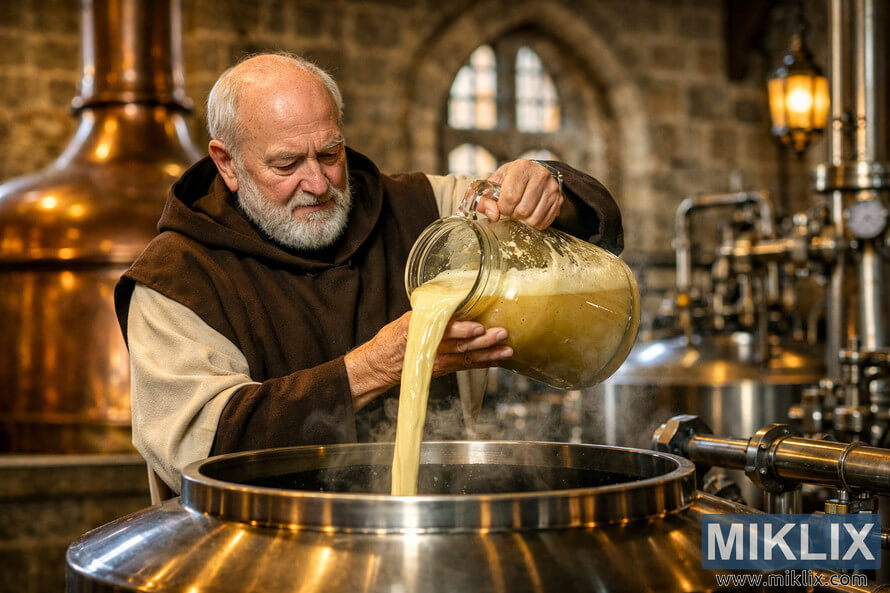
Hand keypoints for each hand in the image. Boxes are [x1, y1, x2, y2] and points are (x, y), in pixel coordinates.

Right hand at [344, 312, 511, 409]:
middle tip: (502, 334)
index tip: (478, 326)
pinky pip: (466, 366)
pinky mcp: (443, 370)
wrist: (381, 364)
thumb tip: (454, 298)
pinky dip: (483, 363)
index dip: (462, 330)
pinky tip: (498, 360)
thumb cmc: (393, 339)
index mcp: (421, 334)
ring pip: (467, 359)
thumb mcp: (407, 320)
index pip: (444, 332)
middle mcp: (432, 351)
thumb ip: (430, 313)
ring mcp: (439, 363)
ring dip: (489, 354)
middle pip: (461, 347)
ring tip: (507, 350)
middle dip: (484, 342)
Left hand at [476, 159, 563, 228]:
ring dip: (523, 220)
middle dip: (513, 214)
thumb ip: (484, 199)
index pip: (510, 196)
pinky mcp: (559, 200)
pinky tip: (530, 213)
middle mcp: (541, 175)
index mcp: (522, 167)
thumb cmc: (511, 179)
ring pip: (534, 218)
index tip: (502, 205)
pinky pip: (544, 222)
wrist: (533, 174)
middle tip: (512, 209)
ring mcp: (552, 188)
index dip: (503, 207)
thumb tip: (493, 215)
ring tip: (520, 210)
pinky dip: (534, 223)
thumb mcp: (494, 183)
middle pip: (523, 210)